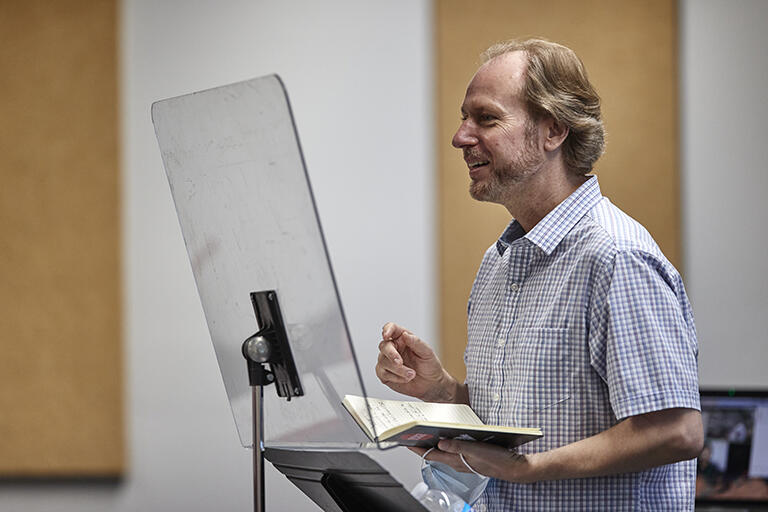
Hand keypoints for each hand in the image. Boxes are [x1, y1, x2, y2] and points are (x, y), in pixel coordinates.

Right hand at [376, 322, 461, 402]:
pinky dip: (395, 377)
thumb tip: (405, 334)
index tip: (386, 335)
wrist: (430, 384)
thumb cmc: (429, 366)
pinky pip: (383, 373)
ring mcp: (387, 361)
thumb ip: (416, 342)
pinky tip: (405, 379)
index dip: (387, 329)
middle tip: (400, 362)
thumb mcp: (427, 353)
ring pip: (383, 361)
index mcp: (402, 339)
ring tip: (412, 374)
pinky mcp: (384, 374)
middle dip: (391, 354)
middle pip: (384, 345)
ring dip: (398, 370)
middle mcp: (393, 348)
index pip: (391, 328)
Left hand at [410, 439, 536, 482]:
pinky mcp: (471, 458)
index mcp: (456, 460)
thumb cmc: (497, 460)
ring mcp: (464, 461)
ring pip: (443, 452)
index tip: (404, 441)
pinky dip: (447, 444)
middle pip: (434, 454)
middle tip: (412, 434)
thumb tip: (440, 443)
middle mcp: (457, 462)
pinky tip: (449, 437)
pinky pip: (454, 451)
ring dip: (434, 444)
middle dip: (422, 445)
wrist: (514, 467)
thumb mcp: (476, 450)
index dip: (417, 448)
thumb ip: (458, 446)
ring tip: (426, 433)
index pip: (430, 455)